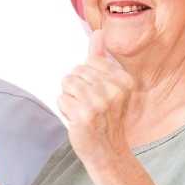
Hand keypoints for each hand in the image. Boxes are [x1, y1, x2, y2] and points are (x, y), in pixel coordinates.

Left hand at [58, 30, 134, 171]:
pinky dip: (65, 109)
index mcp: (123, 80)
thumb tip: (97, 33)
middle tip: (89, 106)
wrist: (108, 151)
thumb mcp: (110, 86)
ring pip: (67, 83)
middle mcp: (114, 90)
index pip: (89, 62)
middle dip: (77, 88)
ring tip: (82, 111)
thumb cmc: (106, 116)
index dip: (87, 78)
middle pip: (76, 72)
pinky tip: (77, 119)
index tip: (98, 94)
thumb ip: (101, 58)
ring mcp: (99, 103)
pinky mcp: (84, 115)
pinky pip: (61, 99)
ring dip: (70, 97)